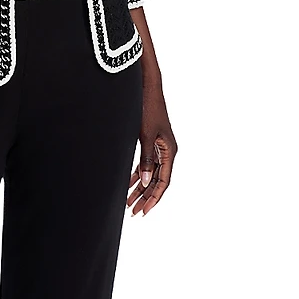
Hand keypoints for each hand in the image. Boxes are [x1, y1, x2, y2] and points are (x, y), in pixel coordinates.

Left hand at [127, 82, 176, 215]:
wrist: (146, 86)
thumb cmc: (148, 107)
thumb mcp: (145, 134)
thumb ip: (146, 158)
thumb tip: (144, 182)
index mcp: (170, 151)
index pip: (163, 182)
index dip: (154, 198)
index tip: (144, 211)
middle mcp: (166, 151)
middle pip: (156, 180)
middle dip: (145, 197)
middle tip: (133, 212)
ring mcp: (158, 146)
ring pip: (150, 173)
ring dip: (140, 187)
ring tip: (129, 202)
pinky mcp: (150, 141)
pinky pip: (145, 163)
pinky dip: (137, 174)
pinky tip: (129, 182)